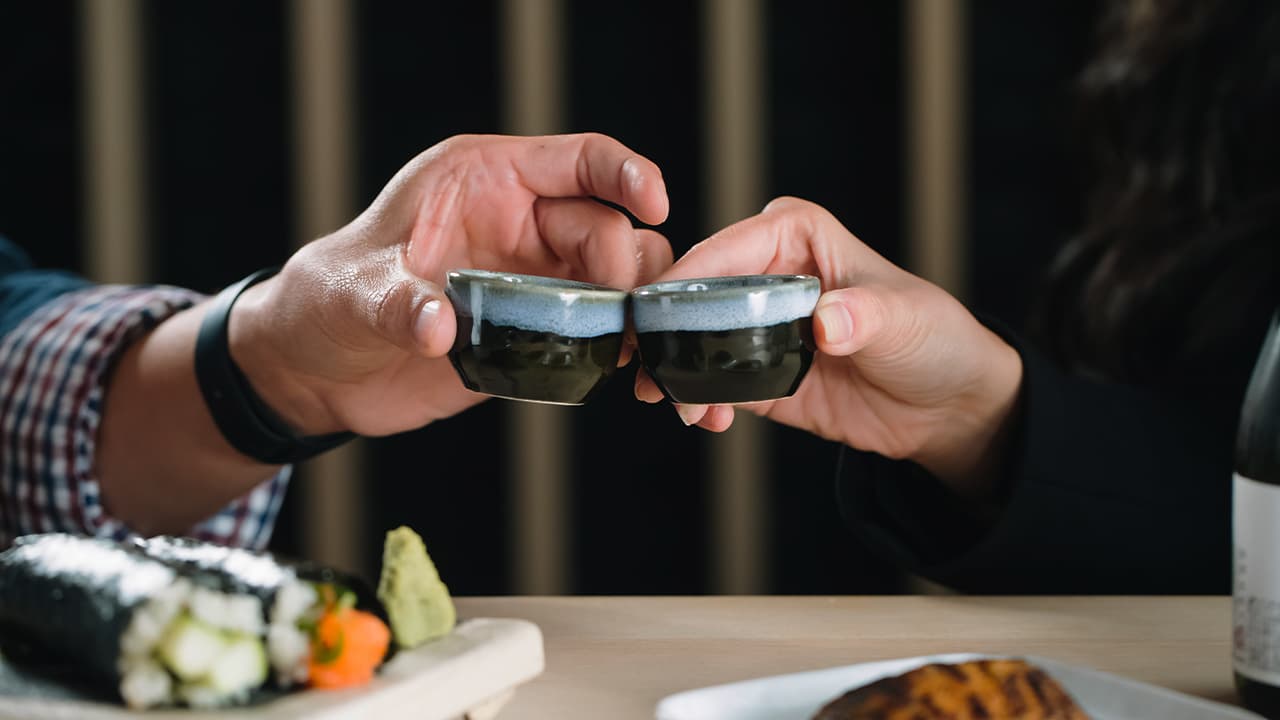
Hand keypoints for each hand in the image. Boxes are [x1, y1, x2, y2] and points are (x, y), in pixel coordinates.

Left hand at [232, 133, 672, 436]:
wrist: (317, 371)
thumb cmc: (326, 303)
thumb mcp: (353, 293)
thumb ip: (397, 304)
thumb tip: (440, 326)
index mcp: (484, 180)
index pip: (577, 160)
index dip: (625, 173)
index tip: (654, 203)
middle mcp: (520, 223)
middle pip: (608, 226)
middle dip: (623, 263)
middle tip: (616, 309)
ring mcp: (533, 278)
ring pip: (617, 278)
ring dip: (631, 307)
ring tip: (626, 343)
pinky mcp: (536, 331)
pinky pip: (598, 330)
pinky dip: (616, 346)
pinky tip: (617, 369)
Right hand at [634, 197, 1021, 496]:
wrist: (947, 406)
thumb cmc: (935, 338)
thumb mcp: (906, 320)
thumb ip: (864, 315)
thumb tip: (826, 322)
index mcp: (795, 236)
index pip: (727, 249)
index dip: (687, 278)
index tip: (657, 312)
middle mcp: (767, 272)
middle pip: (695, 294)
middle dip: (664, 330)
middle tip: (645, 366)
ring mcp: (756, 324)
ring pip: (692, 341)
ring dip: (674, 371)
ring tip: (673, 404)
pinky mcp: (755, 373)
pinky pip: (712, 383)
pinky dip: (698, 401)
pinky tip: (702, 420)